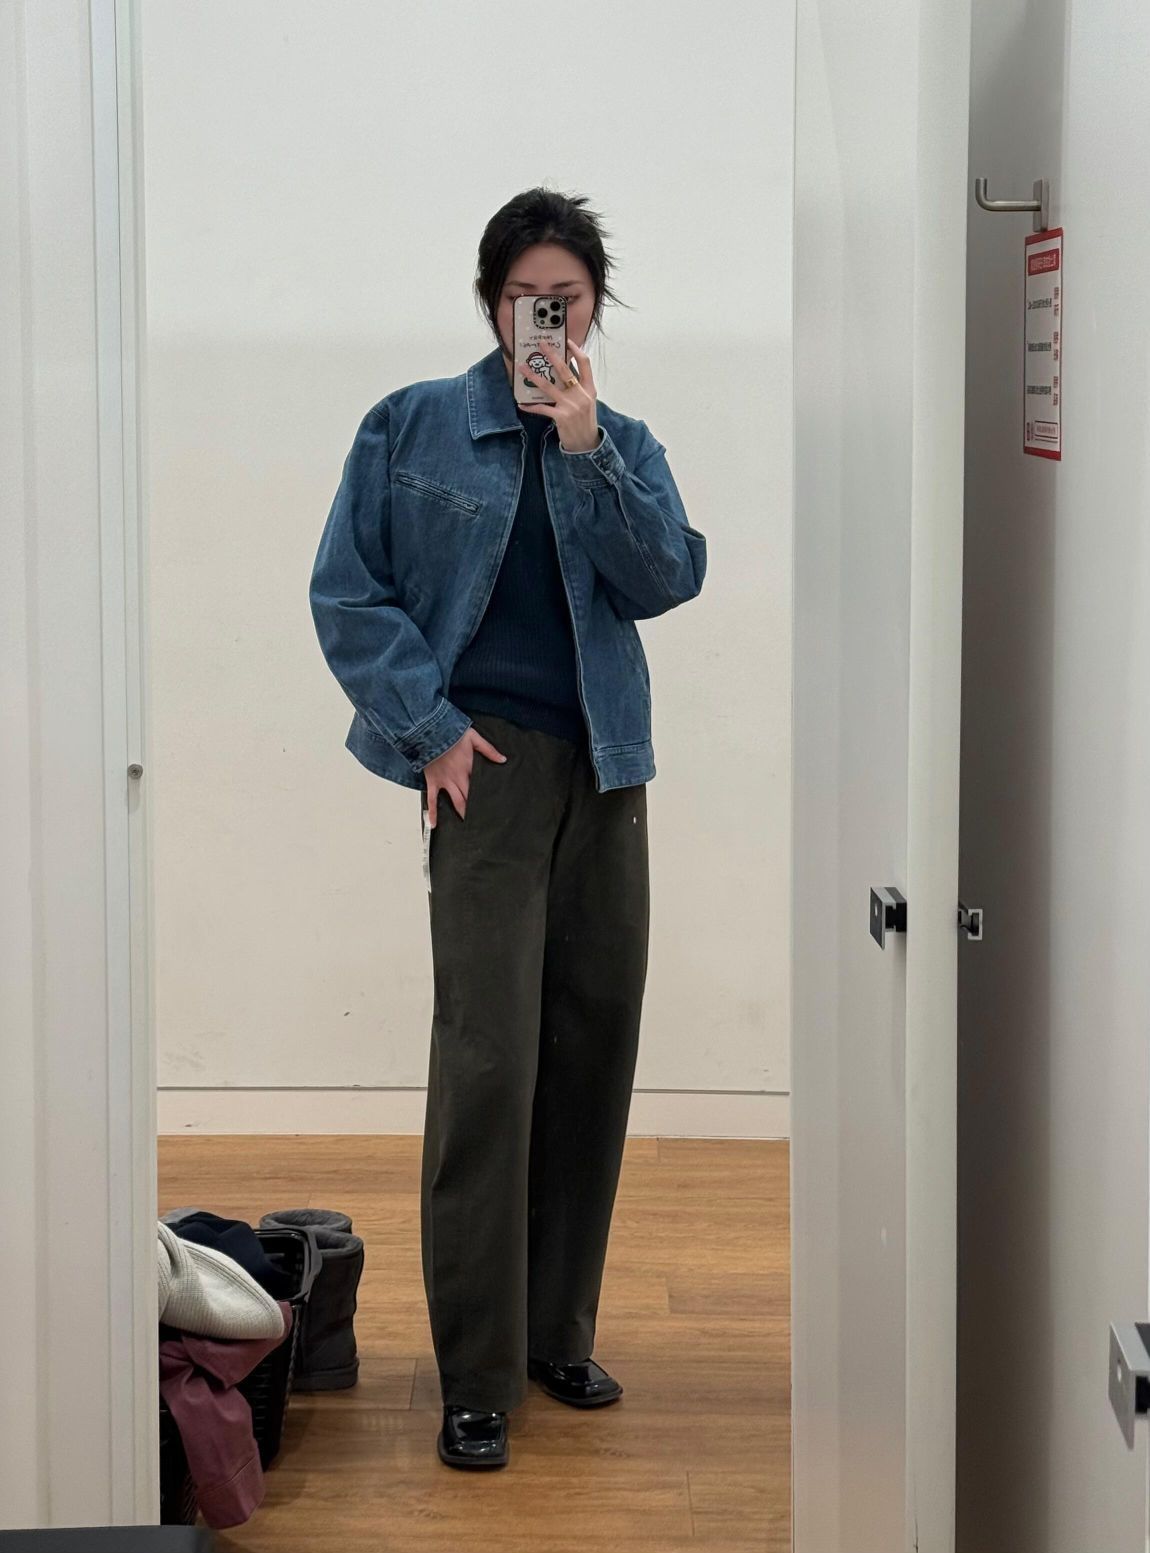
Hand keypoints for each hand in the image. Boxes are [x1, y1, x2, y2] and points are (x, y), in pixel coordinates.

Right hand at [423, 727, 506, 825]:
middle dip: (477, 809)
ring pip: (456, 801)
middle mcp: (458, 778)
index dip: (488, 793)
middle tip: (483, 819)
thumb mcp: (474, 737)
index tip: (495, 803)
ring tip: (468, 824)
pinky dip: (433, 813)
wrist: (429, 731)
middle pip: (470, 797)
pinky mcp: (433, 782)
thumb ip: (489, 750)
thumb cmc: (450, 733)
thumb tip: (503, 759)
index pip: (481, 784)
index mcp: (469, 767)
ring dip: (462, 813)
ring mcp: (445, 782)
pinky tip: (434, 824)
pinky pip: (432, 800)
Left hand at [517, 338, 600, 452]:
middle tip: (541, 345)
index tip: (567, 341)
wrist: (587, 444)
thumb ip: (578, 388)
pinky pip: (542, 408)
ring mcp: (571, 406)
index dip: (576, 350)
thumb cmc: (585, 421)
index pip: (585, 363)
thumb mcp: (587, 402)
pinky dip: (530, 406)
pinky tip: (521, 404)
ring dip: (533, 376)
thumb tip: (563, 373)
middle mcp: (581, 395)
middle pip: (564, 369)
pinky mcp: (561, 417)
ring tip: (522, 368)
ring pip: (548, 386)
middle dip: (551, 355)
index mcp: (589, 389)